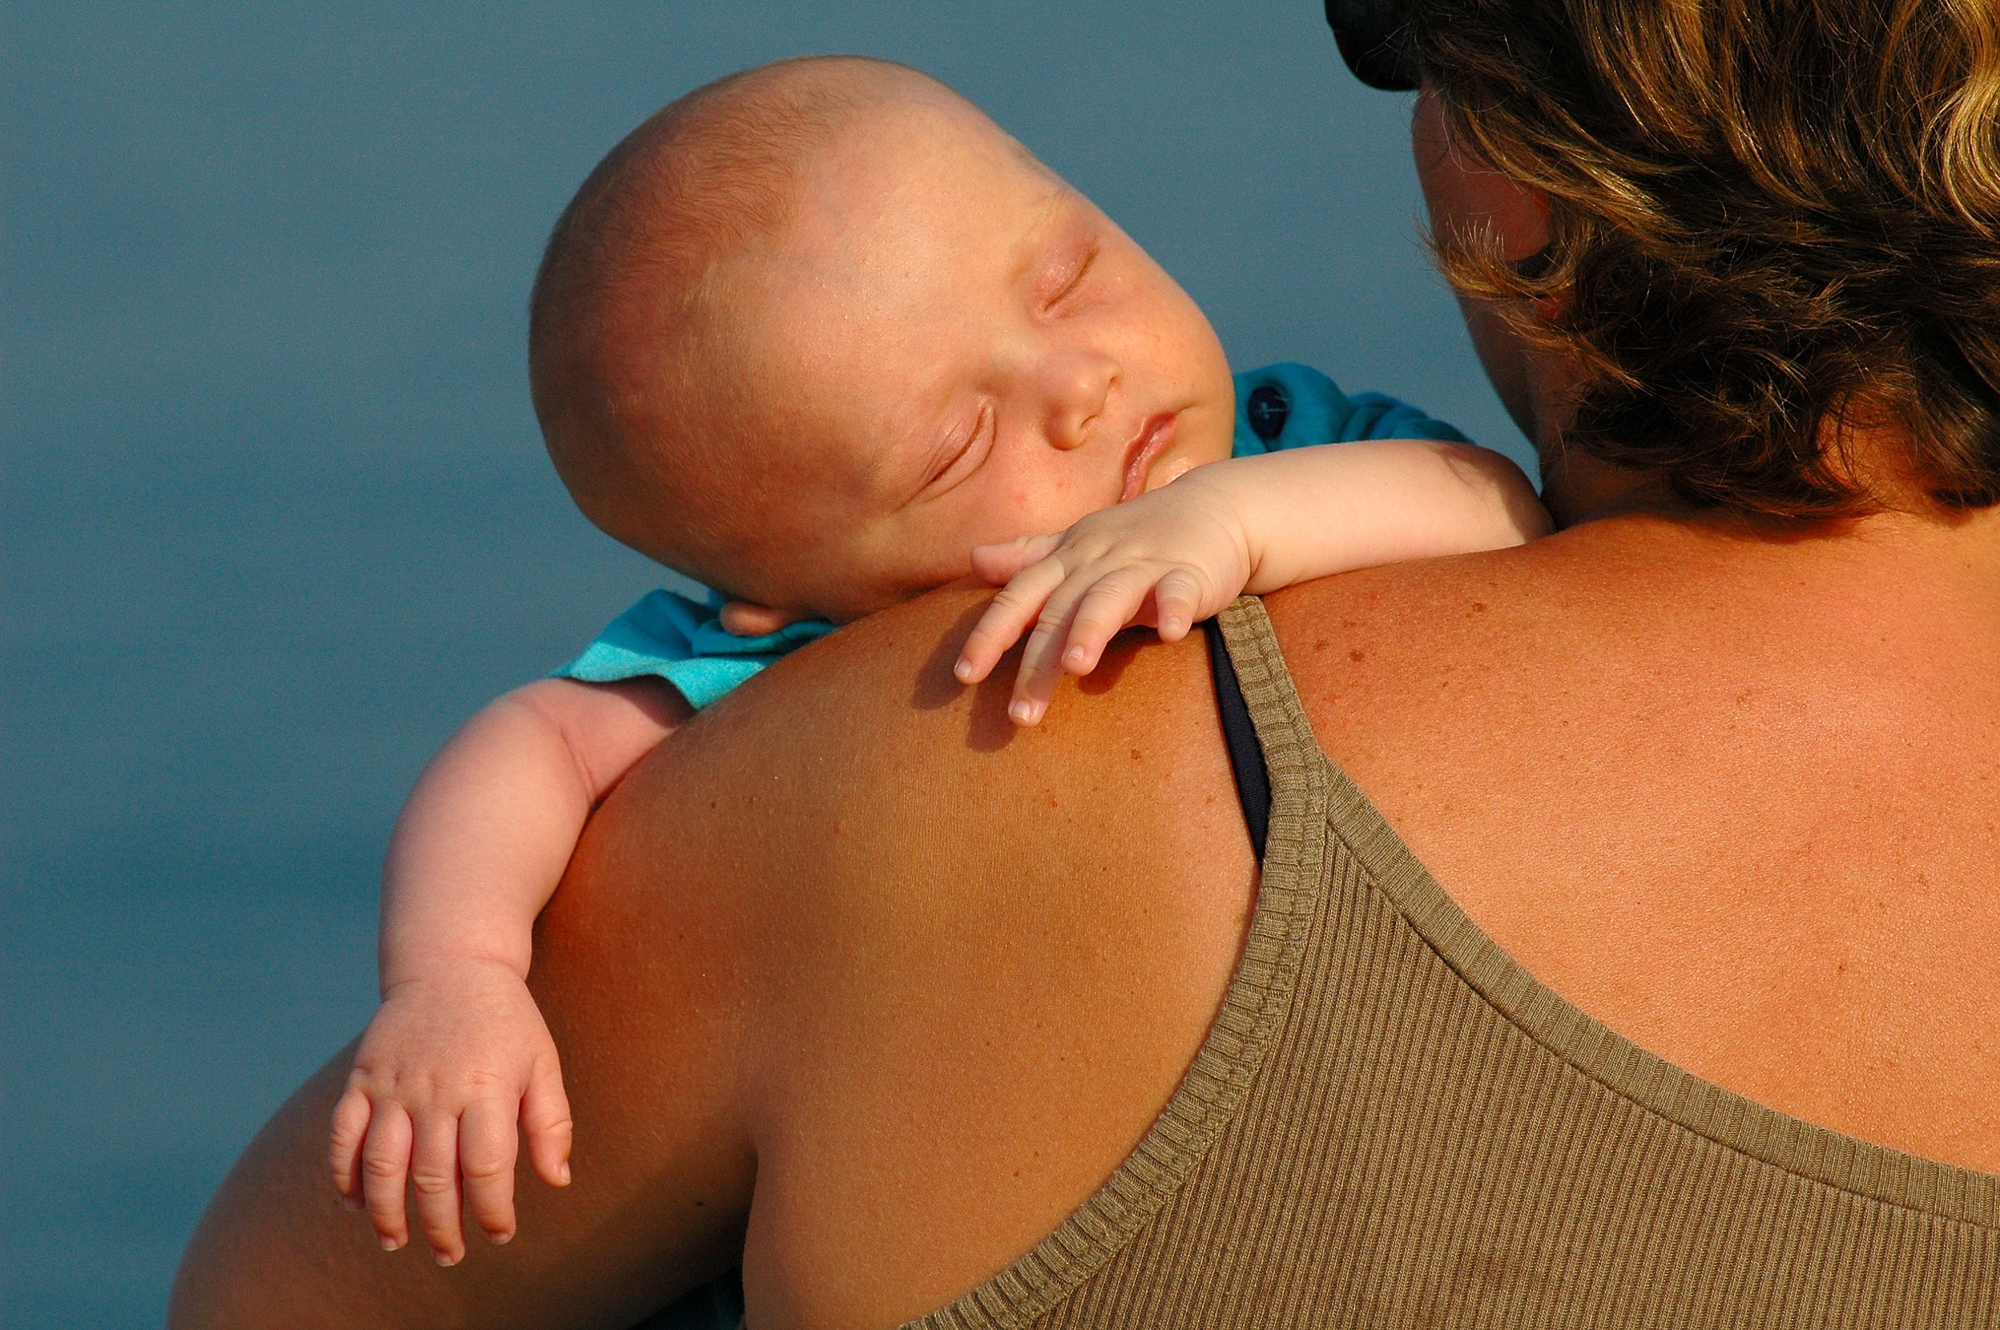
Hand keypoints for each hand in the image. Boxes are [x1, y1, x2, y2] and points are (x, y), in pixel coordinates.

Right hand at [329, 960, 572, 1264]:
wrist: (452, 963)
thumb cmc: (506, 1021)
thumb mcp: (542, 1061)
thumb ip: (551, 1122)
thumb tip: (558, 1181)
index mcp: (488, 1086)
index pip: (487, 1166)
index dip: (493, 1209)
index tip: (499, 1234)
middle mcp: (437, 1089)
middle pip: (433, 1174)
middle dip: (441, 1225)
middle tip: (451, 1254)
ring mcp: (394, 1084)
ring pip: (382, 1163)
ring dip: (386, 1211)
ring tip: (396, 1241)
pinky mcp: (363, 1078)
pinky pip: (343, 1135)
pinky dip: (344, 1174)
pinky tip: (356, 1203)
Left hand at [955, 472, 1253, 724]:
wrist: (1214, 506)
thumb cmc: (1137, 536)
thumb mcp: (1079, 544)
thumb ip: (1030, 559)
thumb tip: (974, 560)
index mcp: (1067, 560)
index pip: (1019, 598)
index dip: (989, 633)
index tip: (963, 676)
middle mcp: (1098, 561)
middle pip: (1059, 611)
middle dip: (1037, 662)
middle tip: (1020, 715)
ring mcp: (1144, 565)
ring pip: (1110, 596)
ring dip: (1092, 628)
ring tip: (1076, 667)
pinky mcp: (1190, 572)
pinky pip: (1179, 590)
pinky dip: (1173, 608)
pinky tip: (1168, 634)